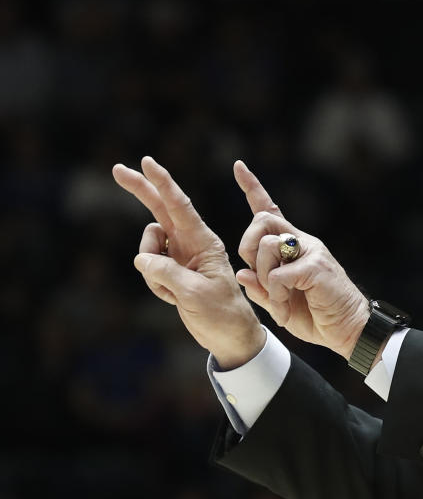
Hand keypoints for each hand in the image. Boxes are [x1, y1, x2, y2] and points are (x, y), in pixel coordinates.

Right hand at [112, 157, 264, 368]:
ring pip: (147, 245)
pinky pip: (148, 267)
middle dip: (141, 190)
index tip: (147, 162)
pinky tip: (172, 298)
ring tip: (172, 290)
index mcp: (204, 241)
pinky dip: (153, 283)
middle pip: (159, 209)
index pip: (180, 206)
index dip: (163, 183)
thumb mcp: (195, 293)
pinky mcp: (171, 271)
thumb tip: (142, 258)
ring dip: (150, 268)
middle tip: (117, 169)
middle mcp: (191, 243)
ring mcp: (179, 256)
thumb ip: (167, 272)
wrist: (229, 336)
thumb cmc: (222, 313)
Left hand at [233, 160, 368, 360]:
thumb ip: (261, 288)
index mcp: (293, 246)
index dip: (252, 188)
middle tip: (256, 274)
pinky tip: (286, 309)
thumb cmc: (317, 315)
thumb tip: (242, 272)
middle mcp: (302, 242)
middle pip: (262, 220)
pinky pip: (279, 275)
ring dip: (263, 278)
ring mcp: (311, 252)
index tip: (238, 166)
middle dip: (247, 245)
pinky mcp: (317, 267)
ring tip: (278, 300)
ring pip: (267, 245)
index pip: (270, 209)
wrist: (349, 329)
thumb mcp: (280, 303)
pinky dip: (276, 296)